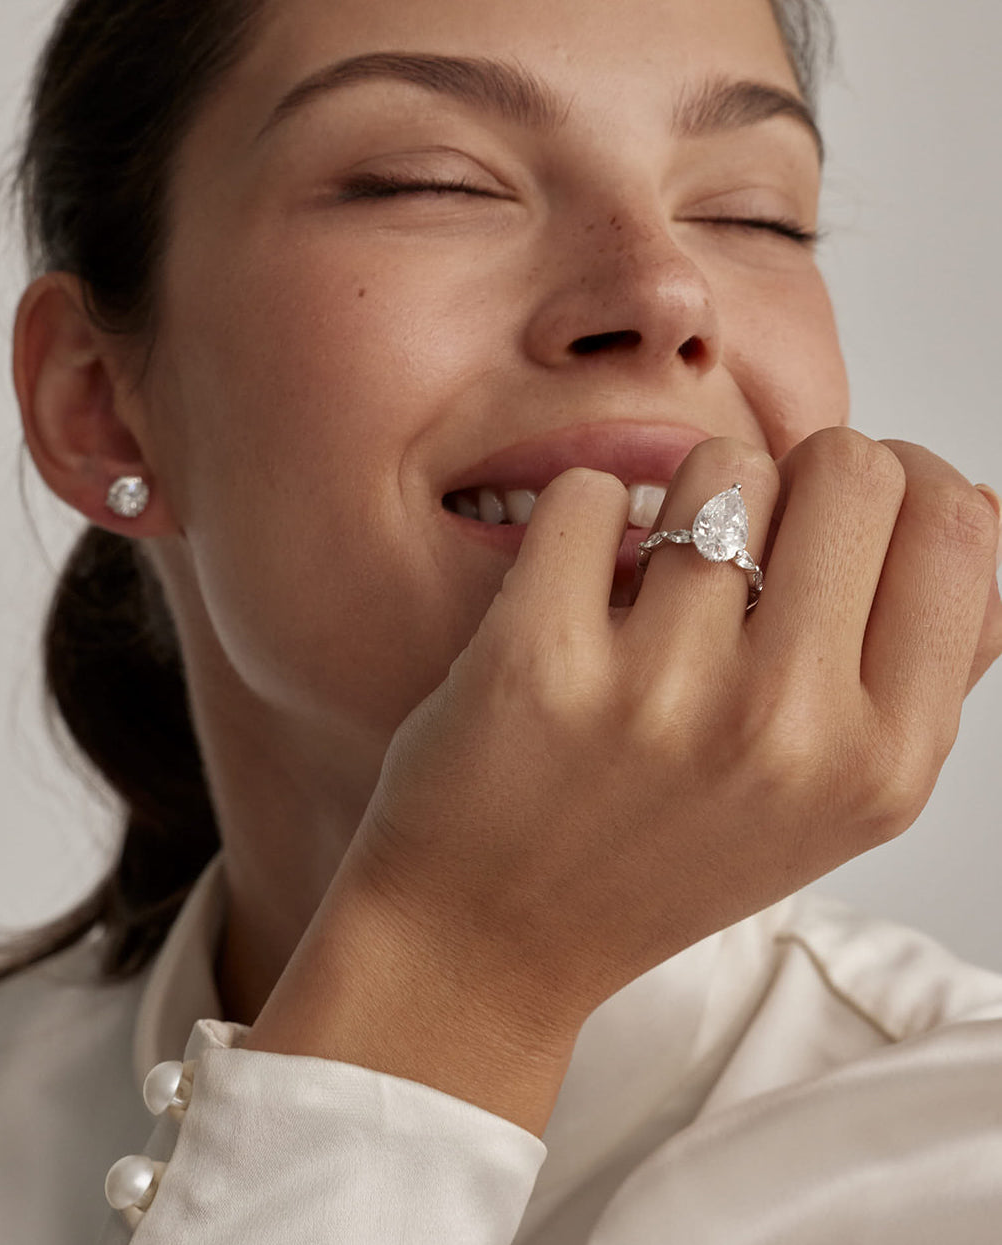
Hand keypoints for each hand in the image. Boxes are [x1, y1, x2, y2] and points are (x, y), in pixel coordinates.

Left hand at [349, 429, 1001, 1031]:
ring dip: (686, 505)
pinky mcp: (540, 660)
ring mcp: (661, 693)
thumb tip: (979, 499)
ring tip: (655, 589)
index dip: (902, 484)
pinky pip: (589, 492)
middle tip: (742, 547)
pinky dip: (582, 524)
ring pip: (719, 465)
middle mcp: (786, 728)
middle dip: (795, 482)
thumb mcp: (834, 794)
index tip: (842, 507)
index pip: (957, 523)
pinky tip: (575, 592)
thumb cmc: (666, 854)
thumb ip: (925, 660)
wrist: (498, 936)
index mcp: (883, 762)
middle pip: (848, 467)